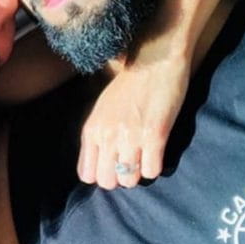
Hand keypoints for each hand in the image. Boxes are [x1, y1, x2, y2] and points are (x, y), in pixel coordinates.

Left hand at [77, 54, 190, 189]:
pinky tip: (157, 154)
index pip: (87, 174)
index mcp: (91, 130)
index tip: (113, 167)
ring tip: (145, 158)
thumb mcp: (101, 110)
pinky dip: (156, 168)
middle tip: (131, 165)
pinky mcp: (155, 135)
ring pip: (129, 181)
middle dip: (119, 179)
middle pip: (107, 181)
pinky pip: (152, 170)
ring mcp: (130, 137)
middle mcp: (107, 136)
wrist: (154, 61)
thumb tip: (97, 165)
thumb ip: (97, 136)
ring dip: (139, 174)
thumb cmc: (128, 86)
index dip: (101, 175)